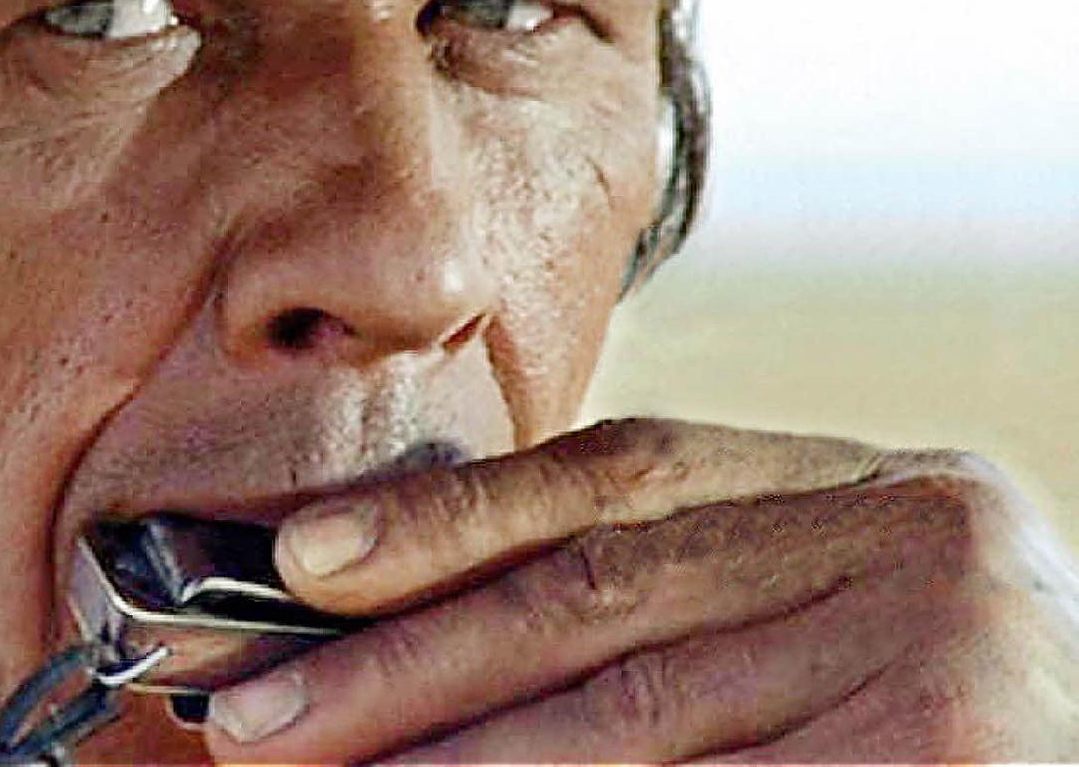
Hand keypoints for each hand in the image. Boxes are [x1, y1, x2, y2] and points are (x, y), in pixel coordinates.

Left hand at [203, 420, 1078, 762]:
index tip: (304, 559)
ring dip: (456, 757)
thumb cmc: (919, 688)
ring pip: (632, 712)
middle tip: (264, 708)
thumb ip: (659, 592)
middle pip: (601, 593)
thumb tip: (430, 613)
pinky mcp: (951, 764)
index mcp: (855, 483)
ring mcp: (936, 656)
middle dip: (411, 656)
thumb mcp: (801, 605)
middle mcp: (902, 540)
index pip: (616, 478)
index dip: (446, 516)